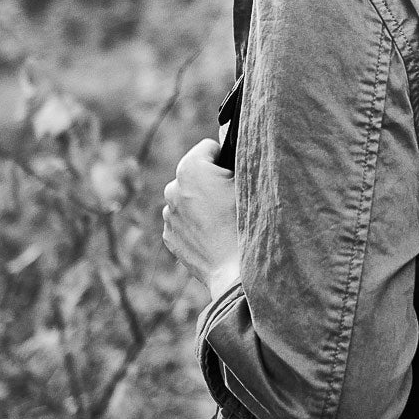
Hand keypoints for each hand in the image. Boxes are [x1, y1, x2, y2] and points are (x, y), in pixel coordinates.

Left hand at [162, 138, 240, 295]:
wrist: (236, 271)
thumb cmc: (247, 223)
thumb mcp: (249, 182)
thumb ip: (237, 161)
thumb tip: (233, 156)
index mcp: (190, 168)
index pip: (210, 147)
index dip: (227, 159)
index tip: (236, 178)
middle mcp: (172, 188)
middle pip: (196, 173)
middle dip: (211, 181)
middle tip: (231, 200)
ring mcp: (168, 215)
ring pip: (188, 197)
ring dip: (202, 202)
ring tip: (224, 220)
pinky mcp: (169, 237)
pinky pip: (184, 219)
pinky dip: (196, 222)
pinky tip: (214, 235)